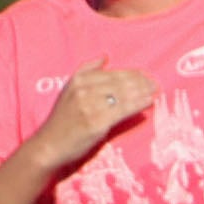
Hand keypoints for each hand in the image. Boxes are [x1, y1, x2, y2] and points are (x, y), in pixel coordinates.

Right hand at [36, 63, 158, 169]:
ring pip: (123, 94)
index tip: (144, 74)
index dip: (131, 73)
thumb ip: (86, 71)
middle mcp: (83, 90)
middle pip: (119, 82)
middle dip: (140, 81)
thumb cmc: (61, 121)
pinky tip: (149, 101)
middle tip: (154, 83)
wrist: (49, 146)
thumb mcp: (68, 90)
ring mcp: (90, 106)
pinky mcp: (97, 122)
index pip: (111, 73)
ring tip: (155, 90)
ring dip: (143, 91)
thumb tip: (105, 56)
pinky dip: (139, 104)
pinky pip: (123, 110)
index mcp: (78, 80)